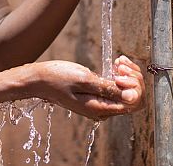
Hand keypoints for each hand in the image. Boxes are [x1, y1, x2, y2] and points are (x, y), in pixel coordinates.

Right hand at [29, 57, 144, 119]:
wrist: (38, 79)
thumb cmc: (57, 78)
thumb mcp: (84, 79)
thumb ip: (109, 88)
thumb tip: (132, 96)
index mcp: (101, 109)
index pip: (134, 103)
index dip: (134, 86)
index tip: (119, 72)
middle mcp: (103, 110)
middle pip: (134, 98)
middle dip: (133, 79)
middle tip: (119, 64)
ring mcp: (101, 104)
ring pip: (128, 92)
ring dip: (128, 75)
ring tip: (118, 62)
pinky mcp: (98, 96)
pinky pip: (118, 89)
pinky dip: (120, 76)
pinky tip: (115, 64)